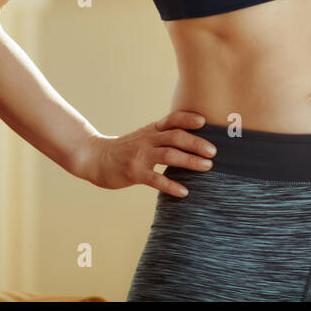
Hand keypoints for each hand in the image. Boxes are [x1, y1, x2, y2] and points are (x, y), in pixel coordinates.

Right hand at [75, 109, 215, 196]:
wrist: (96, 158)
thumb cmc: (126, 149)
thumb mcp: (144, 137)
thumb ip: (164, 135)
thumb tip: (194, 139)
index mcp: (152, 130)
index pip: (172, 119)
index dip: (189, 118)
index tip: (205, 121)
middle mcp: (148, 140)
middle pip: (176, 137)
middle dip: (196, 143)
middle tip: (214, 151)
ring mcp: (141, 156)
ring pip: (169, 155)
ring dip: (190, 161)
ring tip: (207, 167)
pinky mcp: (134, 173)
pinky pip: (156, 179)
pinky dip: (172, 185)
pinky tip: (184, 192)